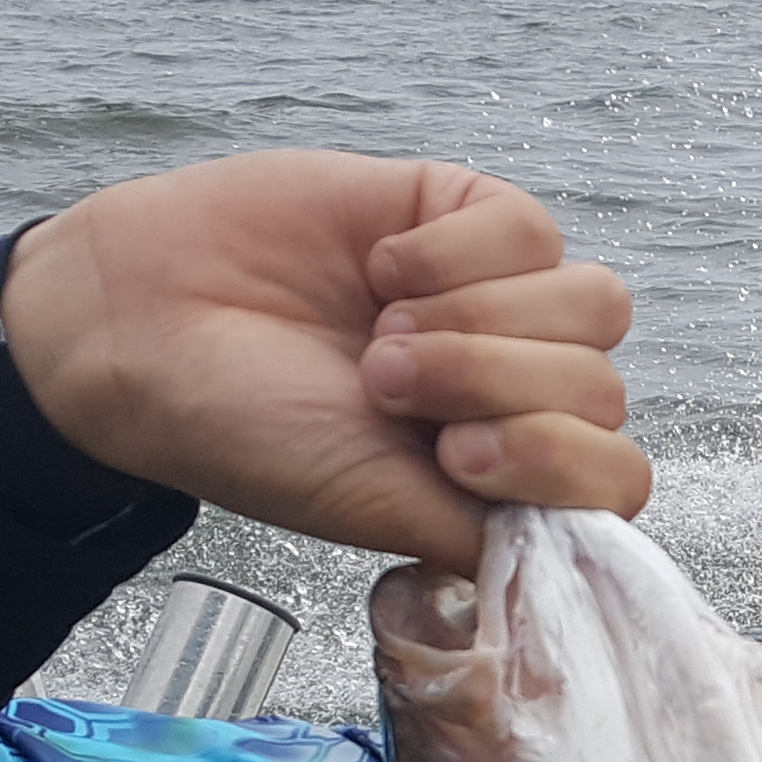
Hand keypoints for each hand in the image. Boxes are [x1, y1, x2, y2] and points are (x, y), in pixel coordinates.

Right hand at [1, 151, 643, 570]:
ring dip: (480, 322)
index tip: (456, 457)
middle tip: (378, 383)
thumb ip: (487, 531)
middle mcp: (513, 391)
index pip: (616, 478)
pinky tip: (380, 267)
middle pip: (602, 387)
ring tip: (383, 333)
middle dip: (489, 386)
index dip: (557, 463)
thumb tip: (585, 546)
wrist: (145, 327)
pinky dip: (452, 253)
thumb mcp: (374, 509)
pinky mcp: (465, 216)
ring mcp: (498, 302)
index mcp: (503, 476)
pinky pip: (531, 229)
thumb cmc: (247, 429)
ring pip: (591, 306)